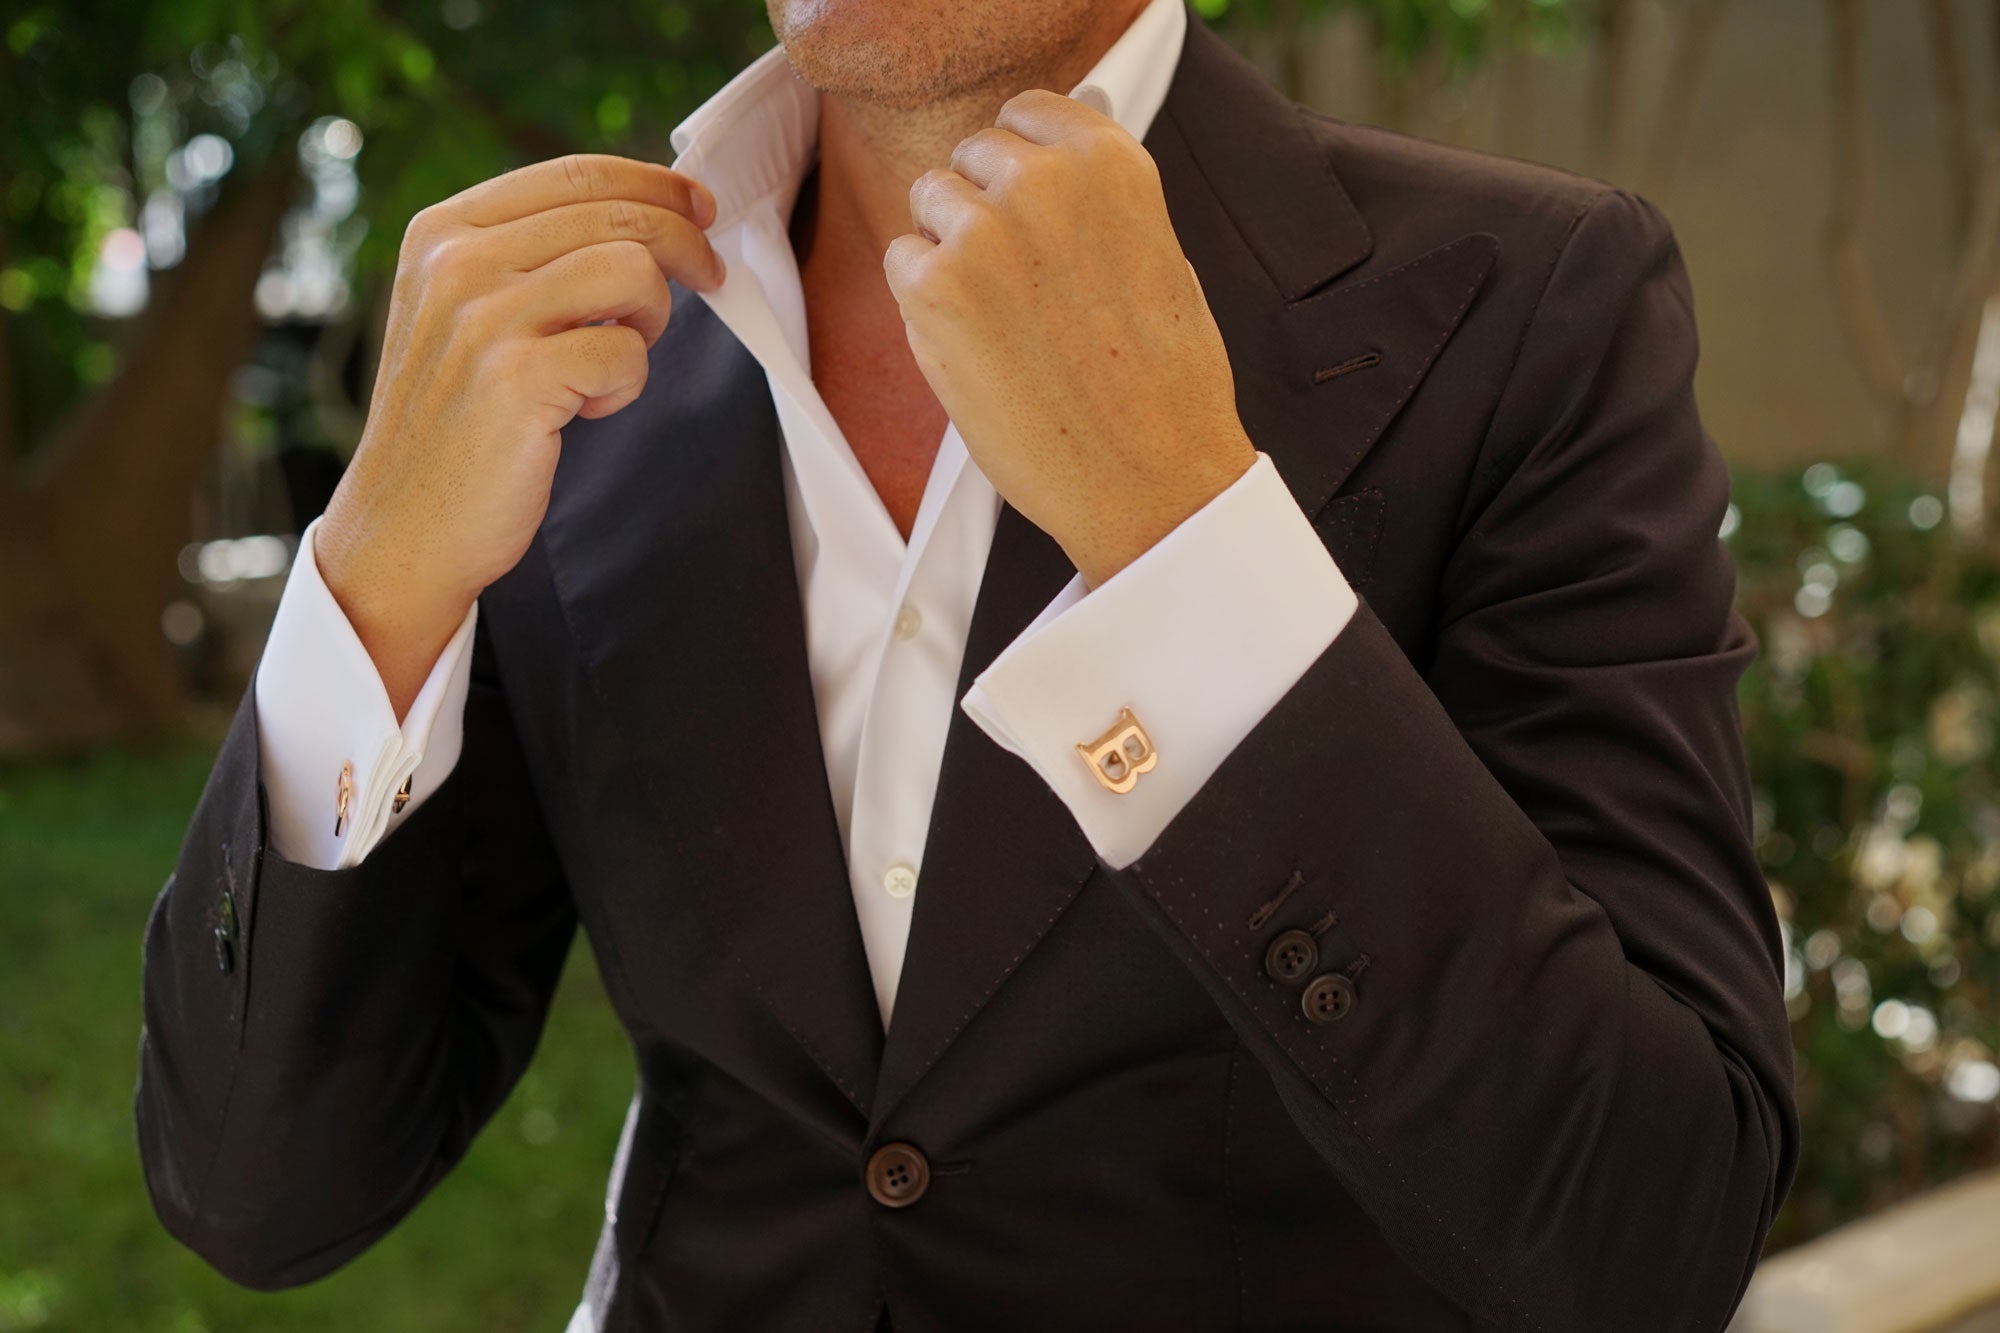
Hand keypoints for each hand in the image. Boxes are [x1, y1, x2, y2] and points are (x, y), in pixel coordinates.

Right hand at [317, 154, 724, 716]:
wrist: (406, 524)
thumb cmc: (459, 421)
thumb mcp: (470, 313)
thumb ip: (532, 257)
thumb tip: (647, 217)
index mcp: (444, 231)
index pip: (576, 173)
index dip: (655, 184)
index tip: (700, 207)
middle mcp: (455, 262)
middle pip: (616, 215)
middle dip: (685, 244)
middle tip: (712, 278)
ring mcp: (481, 318)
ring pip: (632, 271)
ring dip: (651, 319)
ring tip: (615, 362)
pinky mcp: (515, 378)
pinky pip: (626, 353)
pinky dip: (625, 384)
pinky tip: (585, 409)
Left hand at [883, 89, 1255, 588]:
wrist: (1148, 477)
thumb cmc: (1161, 383)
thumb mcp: (1156, 256)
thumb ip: (1097, 201)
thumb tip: (1045, 160)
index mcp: (1111, 161)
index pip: (1026, 112)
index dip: (1021, 166)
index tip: (1036, 218)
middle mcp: (1044, 178)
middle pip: (971, 155)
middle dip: (984, 209)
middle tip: (1025, 290)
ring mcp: (983, 228)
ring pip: (928, 200)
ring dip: (950, 251)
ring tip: (1006, 322)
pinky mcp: (935, 286)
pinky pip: (900, 260)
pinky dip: (926, 304)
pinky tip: (979, 349)